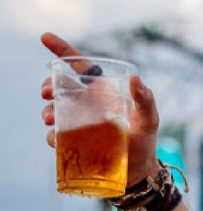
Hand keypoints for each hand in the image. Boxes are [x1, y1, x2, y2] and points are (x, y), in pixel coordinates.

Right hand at [40, 32, 161, 185]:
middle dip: (49, 85)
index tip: (46, 38)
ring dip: (47, 111)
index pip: (80, 66)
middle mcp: (87, 104)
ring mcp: (78, 123)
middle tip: (47, 93)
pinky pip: (56, 137)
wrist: (139, 172)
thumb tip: (136, 79)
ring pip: (54, 110)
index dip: (62, 50)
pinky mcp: (74, 142)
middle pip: (60, 87)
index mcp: (102, 92)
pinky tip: (56, 139)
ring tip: (51, 119)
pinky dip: (53, 136)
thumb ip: (145, 99)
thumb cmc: (145, 141)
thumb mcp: (149, 119)